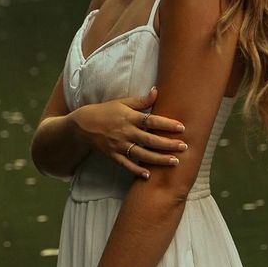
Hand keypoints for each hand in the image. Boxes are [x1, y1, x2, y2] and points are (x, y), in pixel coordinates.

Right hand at [71, 86, 187, 177]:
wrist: (83, 125)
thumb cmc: (106, 111)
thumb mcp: (122, 102)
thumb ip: (141, 100)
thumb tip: (156, 91)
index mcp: (129, 117)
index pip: (151, 120)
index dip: (167, 124)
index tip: (181, 127)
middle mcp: (126, 132)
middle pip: (150, 139)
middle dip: (168, 144)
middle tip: (184, 146)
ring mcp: (119, 145)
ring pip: (142, 154)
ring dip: (158, 159)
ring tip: (174, 161)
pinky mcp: (114, 155)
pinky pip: (127, 165)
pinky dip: (137, 170)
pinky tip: (149, 175)